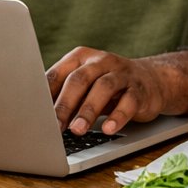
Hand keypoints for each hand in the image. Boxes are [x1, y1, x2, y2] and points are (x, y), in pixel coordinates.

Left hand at [47, 46, 171, 135]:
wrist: (152, 80)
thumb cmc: (108, 85)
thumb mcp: (85, 84)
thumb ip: (65, 95)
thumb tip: (39, 117)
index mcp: (81, 57)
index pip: (59, 73)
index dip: (46, 95)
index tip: (35, 114)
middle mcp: (101, 61)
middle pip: (79, 79)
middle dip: (65, 104)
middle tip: (54, 125)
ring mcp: (121, 73)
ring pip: (103, 88)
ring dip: (88, 110)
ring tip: (77, 130)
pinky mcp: (140, 89)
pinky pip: (129, 102)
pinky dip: (118, 116)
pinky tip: (108, 129)